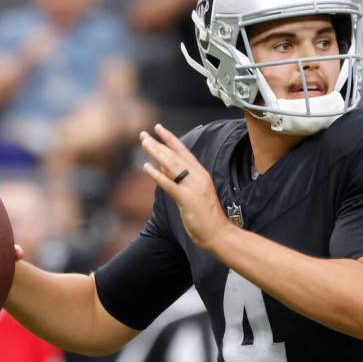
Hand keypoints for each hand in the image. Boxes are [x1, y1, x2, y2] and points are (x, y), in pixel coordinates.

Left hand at [139, 123, 234, 250]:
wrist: (219, 233)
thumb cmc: (206, 215)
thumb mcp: (192, 192)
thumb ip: (179, 178)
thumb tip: (163, 165)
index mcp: (201, 174)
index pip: (184, 152)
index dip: (171, 139)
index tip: (158, 128)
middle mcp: (198, 177)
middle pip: (175, 156)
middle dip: (158, 144)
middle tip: (143, 135)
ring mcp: (193, 187)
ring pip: (172, 165)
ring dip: (156, 153)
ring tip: (144, 143)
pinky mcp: (188, 199)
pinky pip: (170, 184)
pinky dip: (157, 175)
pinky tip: (146, 167)